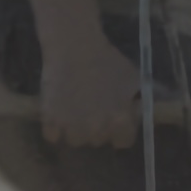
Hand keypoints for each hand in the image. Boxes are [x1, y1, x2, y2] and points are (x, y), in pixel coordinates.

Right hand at [31, 35, 144, 151]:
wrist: (75, 48)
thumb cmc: (107, 60)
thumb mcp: (133, 78)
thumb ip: (139, 99)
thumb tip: (139, 111)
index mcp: (120, 121)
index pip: (123, 142)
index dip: (121, 131)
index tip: (115, 120)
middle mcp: (97, 129)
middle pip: (99, 140)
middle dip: (98, 128)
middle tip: (93, 110)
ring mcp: (72, 127)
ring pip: (76, 140)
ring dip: (76, 130)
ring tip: (74, 111)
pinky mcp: (50, 122)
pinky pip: (53, 136)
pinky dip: (54, 127)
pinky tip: (58, 112)